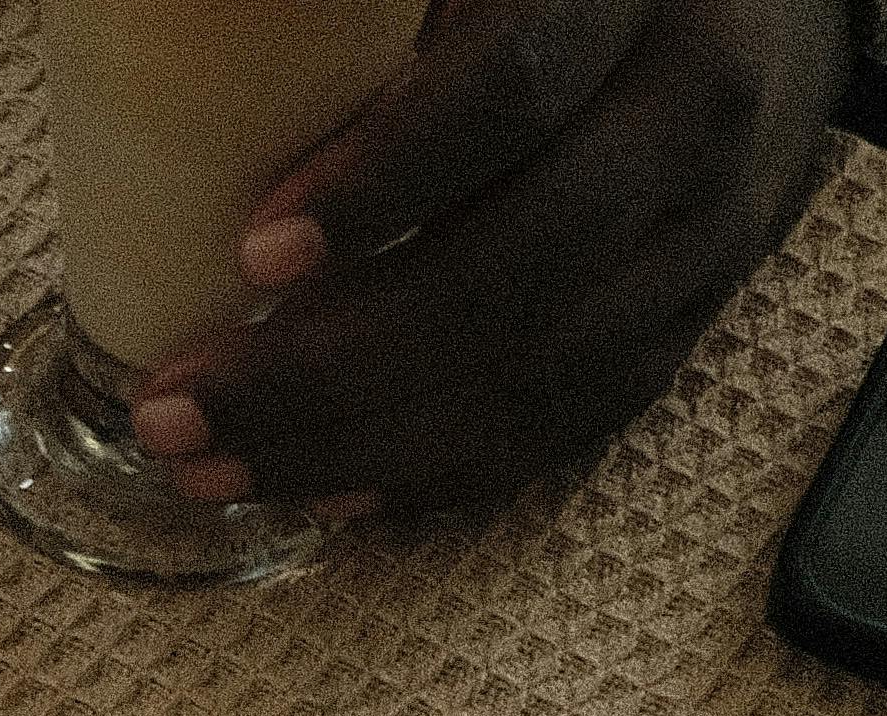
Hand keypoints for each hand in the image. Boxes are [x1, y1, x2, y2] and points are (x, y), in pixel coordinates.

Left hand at [127, 0, 855, 514]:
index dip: (384, 182)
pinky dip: (441, 473)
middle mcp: (692, 114)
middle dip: (328, 368)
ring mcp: (706, 232)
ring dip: (361, 445)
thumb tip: (213, 47)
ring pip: (542, 378)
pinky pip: (570, 423)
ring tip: (217, 470)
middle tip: (179, 411)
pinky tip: (328, 496)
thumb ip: (374, 15)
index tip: (253, 255)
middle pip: (515, 273)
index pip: (511, 94)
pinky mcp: (694, 320)